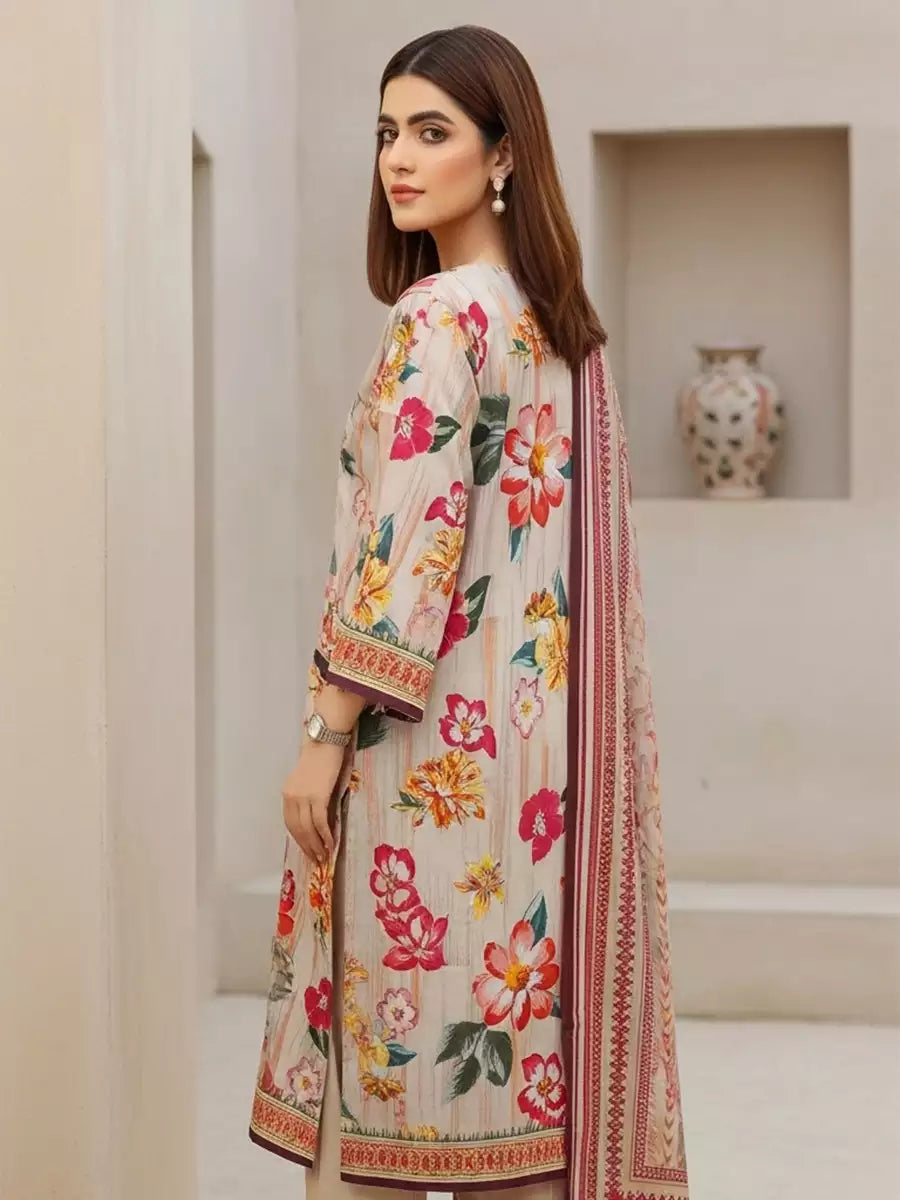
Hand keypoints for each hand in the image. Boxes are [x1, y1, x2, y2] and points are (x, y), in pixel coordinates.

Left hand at [281, 739, 343, 863]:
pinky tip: (331, 844)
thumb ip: (308, 797)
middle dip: (307, 847)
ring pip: (308, 829)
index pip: (290, 823)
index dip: (299, 840)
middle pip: (298, 829)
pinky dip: (325, 836)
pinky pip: (320, 822)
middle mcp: (291, 797)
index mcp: (287, 793)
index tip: (308, 851)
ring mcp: (303, 797)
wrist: (326, 740)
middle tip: (316, 860)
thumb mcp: (309, 780)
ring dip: (316, 845)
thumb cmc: (321, 757)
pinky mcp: (317, 796)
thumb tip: (316, 820)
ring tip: (324, 857)